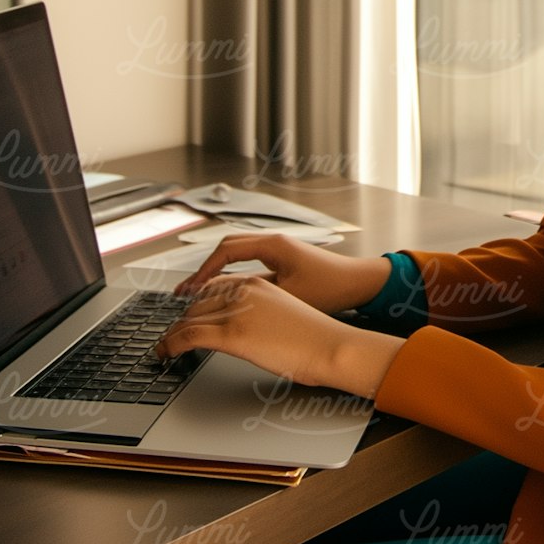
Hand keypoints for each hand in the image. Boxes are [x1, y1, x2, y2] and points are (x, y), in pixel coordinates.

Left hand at [151, 275, 401, 397]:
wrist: (331, 346)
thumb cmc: (316, 337)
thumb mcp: (285, 313)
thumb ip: (261, 312)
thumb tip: (249, 327)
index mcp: (257, 283)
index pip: (214, 287)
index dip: (194, 302)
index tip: (186, 315)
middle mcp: (244, 291)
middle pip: (198, 302)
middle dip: (181, 319)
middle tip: (171, 335)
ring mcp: (237, 311)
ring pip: (188, 318)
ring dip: (172, 333)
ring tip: (164, 347)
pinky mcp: (232, 334)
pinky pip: (189, 336)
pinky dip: (170, 344)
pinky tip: (165, 352)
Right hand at [172, 233, 391, 314]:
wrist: (360, 284)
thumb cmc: (332, 288)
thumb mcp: (290, 296)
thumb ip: (256, 294)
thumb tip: (224, 301)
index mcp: (273, 245)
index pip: (226, 250)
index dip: (203, 271)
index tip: (189, 290)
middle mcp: (273, 242)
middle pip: (226, 249)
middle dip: (203, 270)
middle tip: (184, 292)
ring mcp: (277, 250)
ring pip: (236, 256)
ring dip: (216, 272)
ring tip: (197, 294)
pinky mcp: (282, 261)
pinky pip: (248, 263)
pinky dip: (231, 276)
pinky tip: (223, 294)